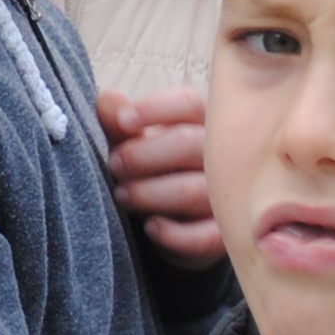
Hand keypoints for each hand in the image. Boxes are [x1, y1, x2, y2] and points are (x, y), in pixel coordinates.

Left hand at [100, 85, 229, 265]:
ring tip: (122, 195)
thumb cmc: (158, 172)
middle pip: (187, 143)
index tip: (123, 119)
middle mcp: (222, 157)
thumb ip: (120, 124)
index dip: (154, 109)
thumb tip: (107, 99)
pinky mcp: (224, 235)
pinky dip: (174, 234)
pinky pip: (204, 236)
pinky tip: (151, 228)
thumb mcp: (136, 146)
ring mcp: (227, 196)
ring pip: (192, 190)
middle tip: (115, 165)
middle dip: (142, 155)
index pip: (187, 104)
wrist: (181, 228)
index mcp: (203, 124)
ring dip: (149, 193)